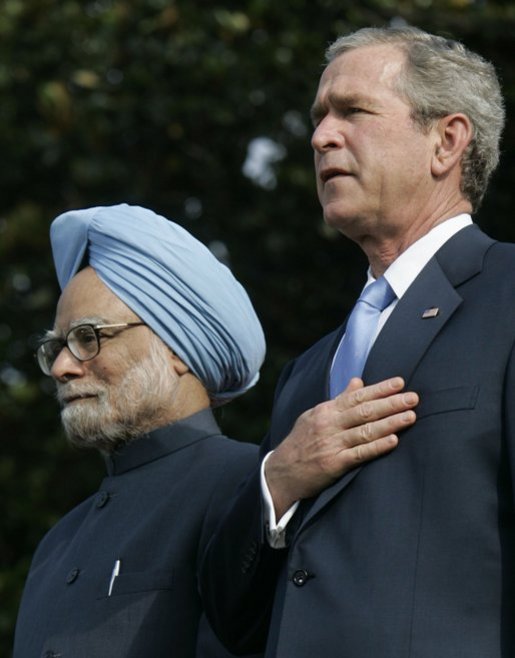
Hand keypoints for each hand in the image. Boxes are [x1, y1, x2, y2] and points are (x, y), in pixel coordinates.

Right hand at [265, 376, 417, 518]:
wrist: (281, 472)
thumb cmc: (301, 442)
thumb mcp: (315, 415)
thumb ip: (339, 400)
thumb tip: (358, 381)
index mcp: (326, 410)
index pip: (357, 396)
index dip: (379, 389)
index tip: (400, 383)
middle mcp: (329, 424)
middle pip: (364, 411)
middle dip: (391, 403)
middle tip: (414, 398)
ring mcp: (331, 444)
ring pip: (365, 430)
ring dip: (390, 423)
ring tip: (410, 416)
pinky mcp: (333, 464)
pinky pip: (359, 454)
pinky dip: (377, 446)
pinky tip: (393, 440)